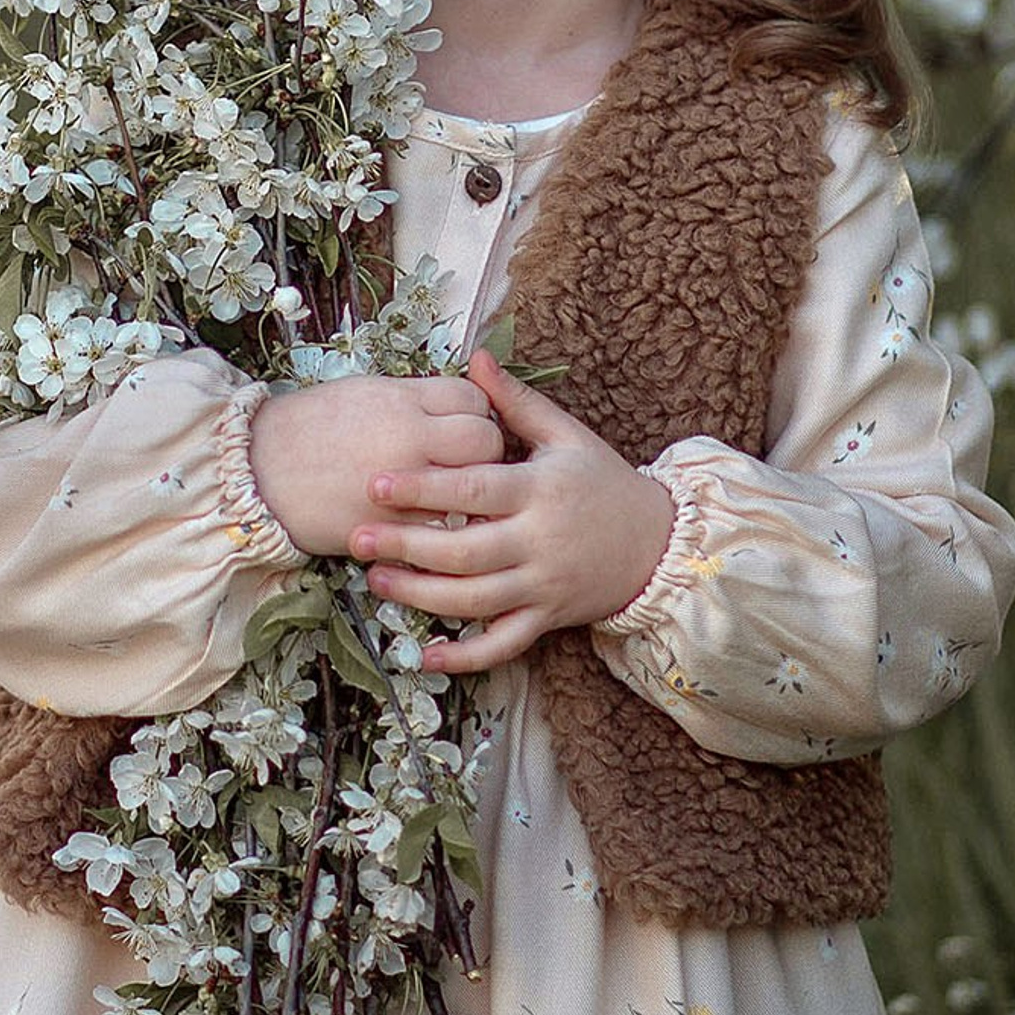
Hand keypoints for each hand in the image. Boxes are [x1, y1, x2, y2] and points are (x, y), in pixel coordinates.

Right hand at [248, 375, 505, 559]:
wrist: (257, 471)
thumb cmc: (307, 427)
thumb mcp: (362, 393)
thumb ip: (412, 398)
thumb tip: (453, 406)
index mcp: (401, 399)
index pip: (473, 399)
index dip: (476, 413)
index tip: (464, 428)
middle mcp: (410, 437)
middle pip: (486, 441)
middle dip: (486, 454)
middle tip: (469, 466)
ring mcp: (405, 487)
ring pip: (473, 491)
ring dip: (473, 497)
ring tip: (460, 500)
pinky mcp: (393, 530)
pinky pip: (442, 531)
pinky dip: (444, 531)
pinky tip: (433, 528)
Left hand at [347, 347, 677, 673]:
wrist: (658, 544)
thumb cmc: (602, 481)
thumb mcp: (565, 434)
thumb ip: (516, 400)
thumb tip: (475, 357)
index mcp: (540, 490)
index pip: (474, 490)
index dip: (423, 489)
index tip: (375, 485)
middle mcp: (540, 541)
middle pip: (465, 551)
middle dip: (407, 547)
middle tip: (357, 537)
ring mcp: (543, 585)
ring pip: (475, 601)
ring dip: (421, 596)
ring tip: (376, 580)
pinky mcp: (547, 619)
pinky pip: (503, 645)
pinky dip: (466, 657)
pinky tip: (425, 655)